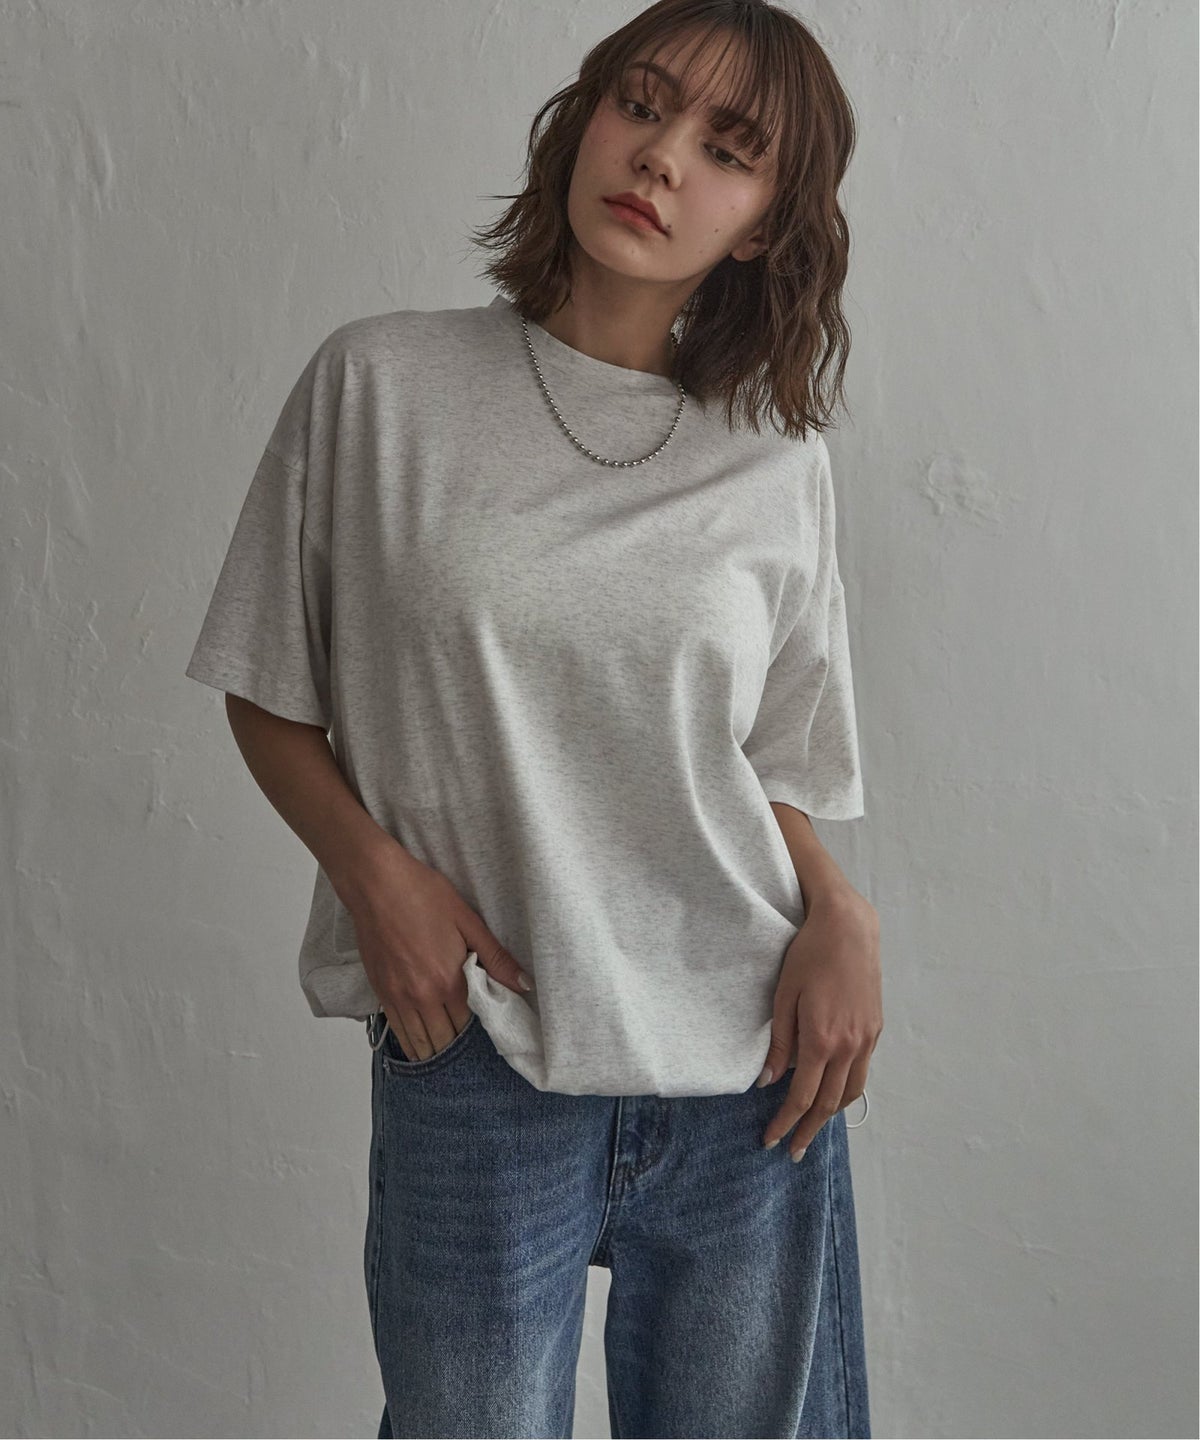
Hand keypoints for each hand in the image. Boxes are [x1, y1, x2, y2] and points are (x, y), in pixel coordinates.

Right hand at [343, 838, 533, 1061]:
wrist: (375, 884)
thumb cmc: (422, 894)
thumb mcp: (467, 921)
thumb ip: (496, 958)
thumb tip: (524, 984)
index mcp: (448, 980)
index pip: (468, 1024)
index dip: (478, 1028)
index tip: (486, 1027)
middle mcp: (421, 996)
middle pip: (444, 1039)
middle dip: (457, 1043)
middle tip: (467, 1041)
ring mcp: (397, 996)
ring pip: (418, 1041)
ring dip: (433, 1050)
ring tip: (446, 1050)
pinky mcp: (379, 991)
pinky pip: (396, 1030)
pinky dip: (409, 1041)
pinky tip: (419, 1043)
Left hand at [760, 890, 881, 1158]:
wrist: (848, 928)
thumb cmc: (808, 955)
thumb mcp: (783, 996)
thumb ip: (779, 1042)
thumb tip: (769, 1081)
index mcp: (822, 1040)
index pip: (802, 1096)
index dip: (786, 1122)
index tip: (771, 1140)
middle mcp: (849, 1045)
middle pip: (829, 1103)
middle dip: (809, 1129)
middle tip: (793, 1151)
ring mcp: (866, 1038)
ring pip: (851, 1091)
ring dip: (832, 1115)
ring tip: (813, 1127)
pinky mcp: (875, 1028)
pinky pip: (862, 1070)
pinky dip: (847, 1089)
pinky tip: (834, 1091)